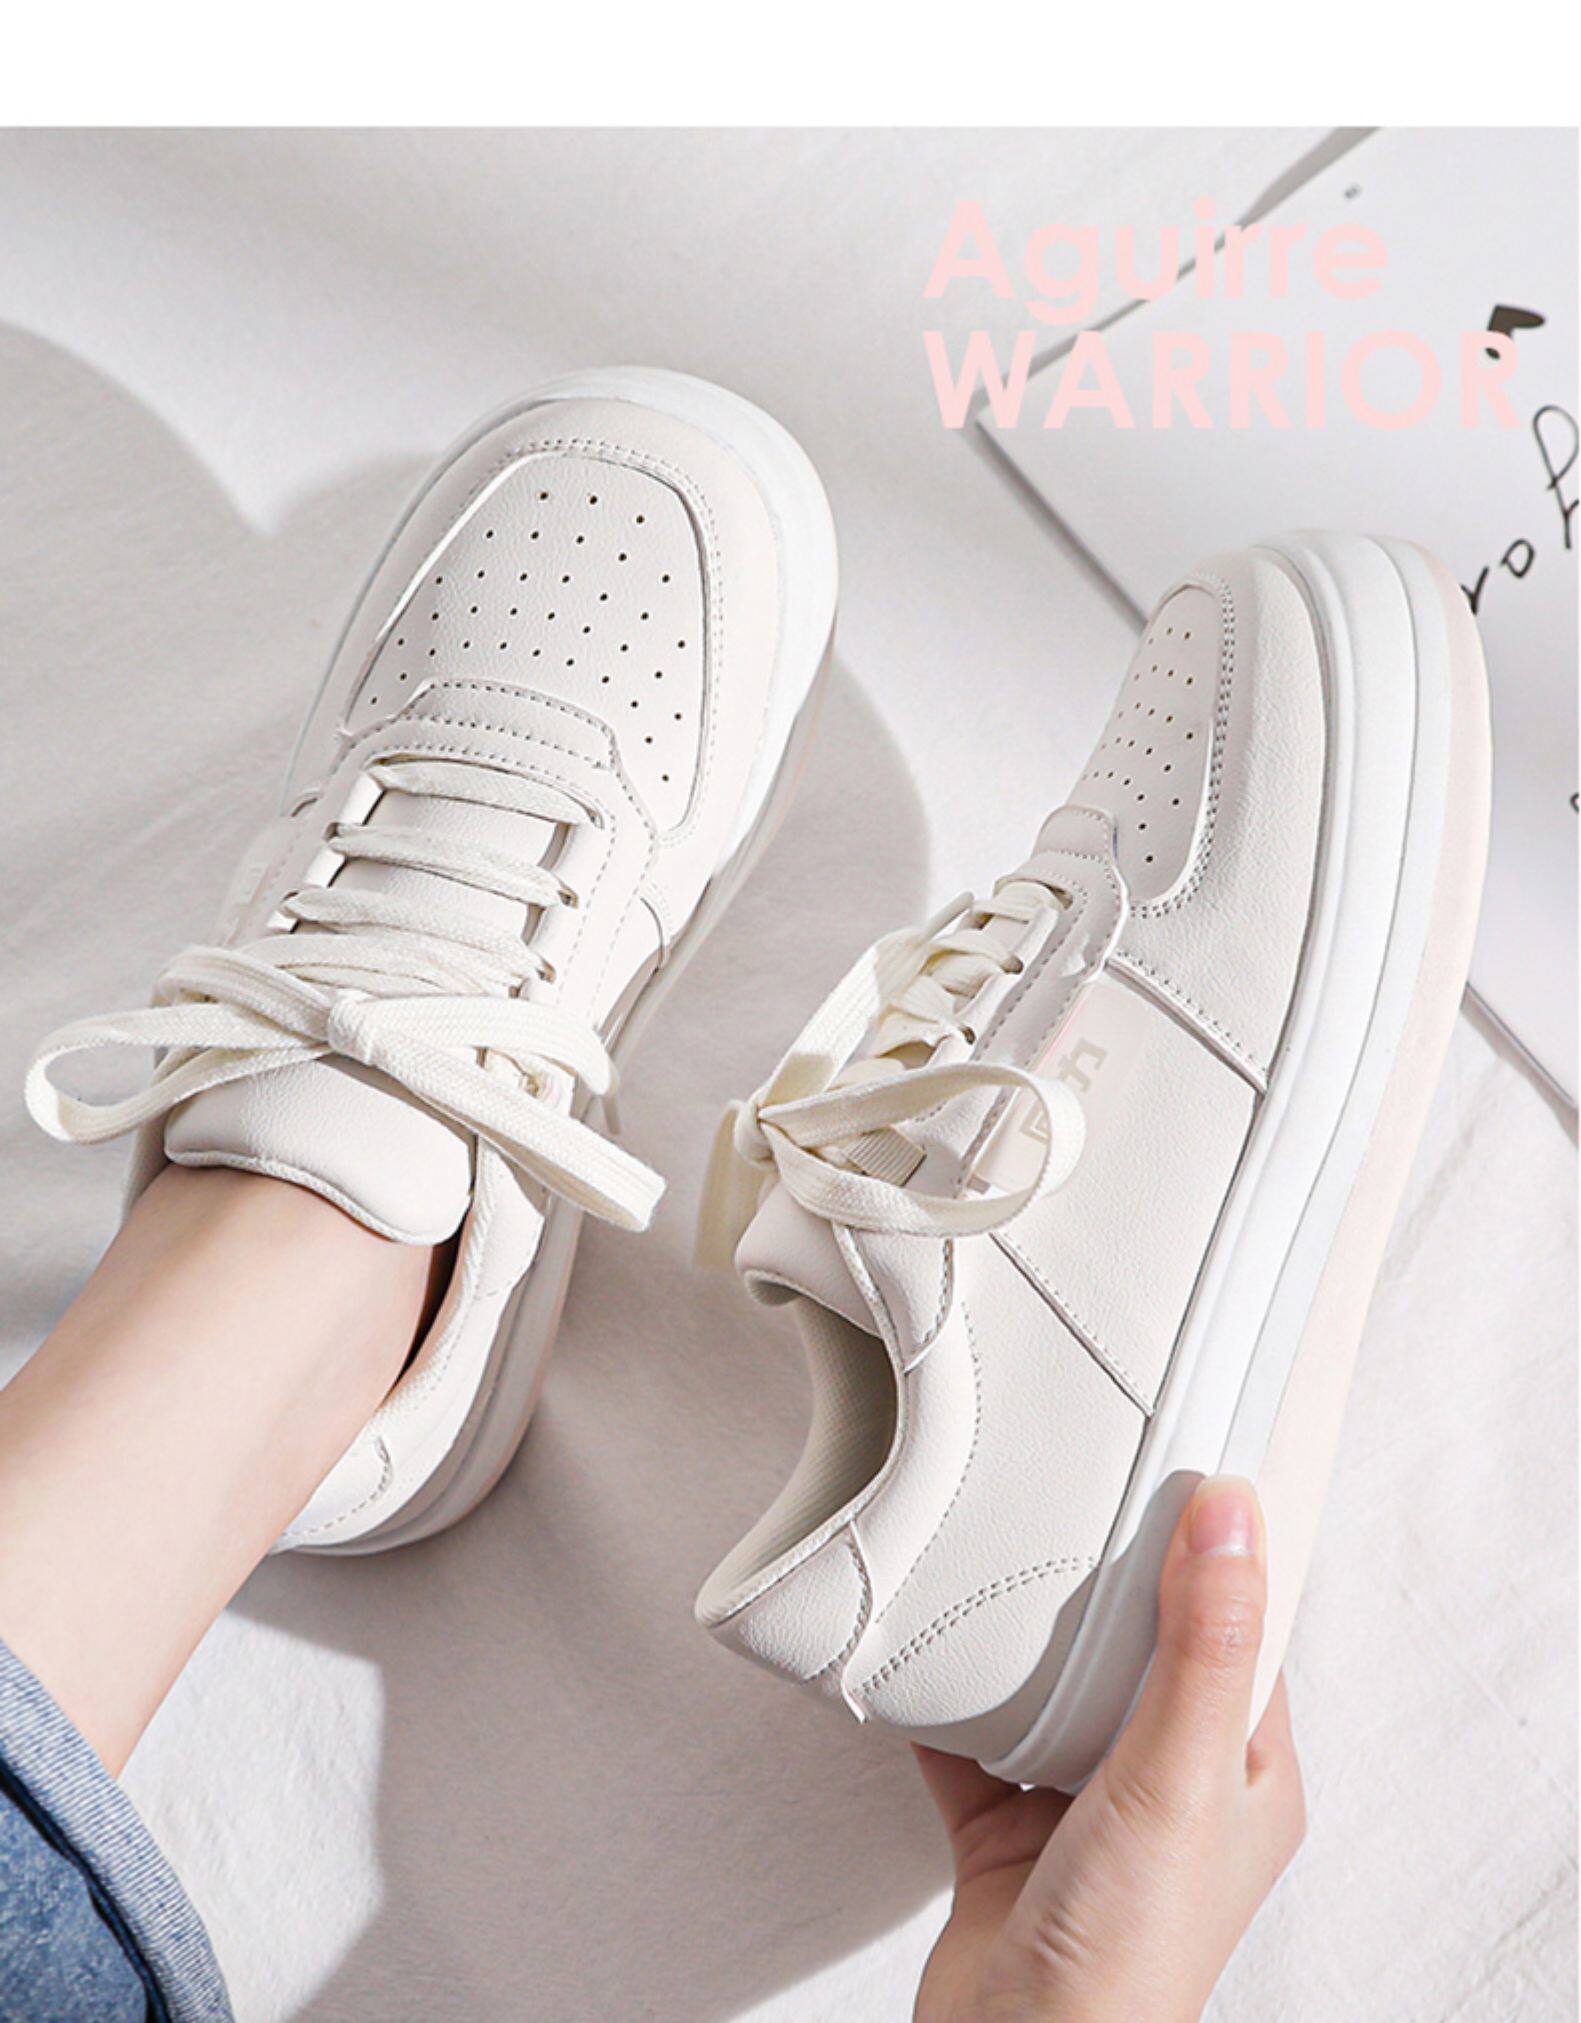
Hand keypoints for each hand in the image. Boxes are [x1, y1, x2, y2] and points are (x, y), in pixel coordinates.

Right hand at [914, 1477, 1303, 2021]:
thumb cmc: (1124, 1958)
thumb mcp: (1174, 1775)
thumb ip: (1201, 1642)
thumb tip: (1233, 1511)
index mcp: (1240, 1778)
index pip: (1239, 1634)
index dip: (1211, 1555)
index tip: (1175, 1472)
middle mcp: (1169, 1792)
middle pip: (1139, 1654)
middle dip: (1102, 1586)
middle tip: (1071, 1497)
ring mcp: (1085, 1814)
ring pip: (1054, 1692)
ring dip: (1024, 1640)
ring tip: (998, 1559)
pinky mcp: (1007, 1837)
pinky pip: (973, 1741)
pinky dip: (947, 1699)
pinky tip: (924, 1650)